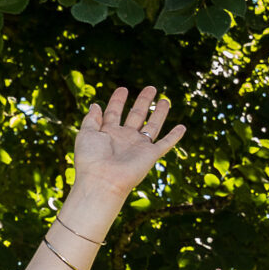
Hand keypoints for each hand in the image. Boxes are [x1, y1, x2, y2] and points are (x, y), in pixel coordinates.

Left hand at [69, 86, 185, 199]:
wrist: (102, 181)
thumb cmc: (91, 159)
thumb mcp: (86, 134)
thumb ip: (91, 119)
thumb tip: (95, 105)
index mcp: (108, 133)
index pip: (113, 113)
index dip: (118, 101)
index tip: (123, 89)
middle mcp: (124, 138)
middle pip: (136, 116)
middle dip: (143, 101)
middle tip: (150, 88)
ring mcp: (138, 146)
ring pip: (153, 126)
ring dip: (160, 113)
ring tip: (165, 100)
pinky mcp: (150, 155)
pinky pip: (166, 143)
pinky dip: (175, 136)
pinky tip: (182, 127)